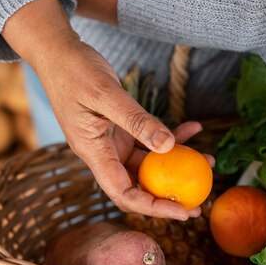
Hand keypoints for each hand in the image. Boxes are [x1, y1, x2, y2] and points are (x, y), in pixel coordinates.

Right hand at [34, 38, 211, 219]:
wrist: (58, 53)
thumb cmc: (73, 70)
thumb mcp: (105, 94)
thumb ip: (136, 121)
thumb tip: (168, 146)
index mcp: (93, 152)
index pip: (123, 193)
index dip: (152, 207)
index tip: (182, 211)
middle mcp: (102, 152)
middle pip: (137, 185)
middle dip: (169, 194)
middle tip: (200, 200)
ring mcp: (111, 141)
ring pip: (147, 163)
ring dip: (176, 162)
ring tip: (207, 158)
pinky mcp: (118, 129)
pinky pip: (147, 140)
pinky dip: (169, 136)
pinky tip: (192, 129)